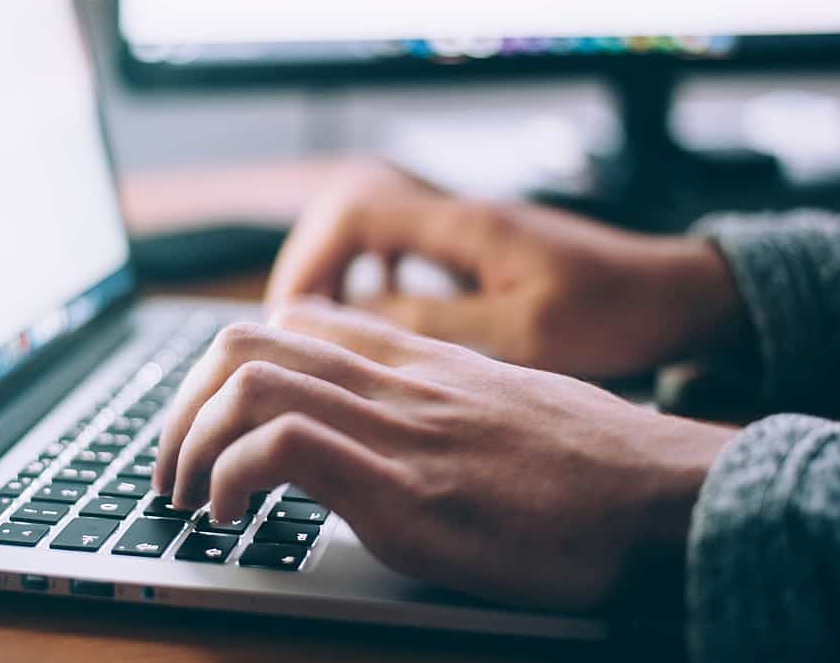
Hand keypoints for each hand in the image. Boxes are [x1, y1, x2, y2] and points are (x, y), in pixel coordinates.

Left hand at [155, 300, 732, 609]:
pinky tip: (230, 517)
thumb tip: (396, 427)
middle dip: (182, 404)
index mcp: (419, 362)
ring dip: (189, 441)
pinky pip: (283, 447)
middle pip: (247, 341)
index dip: (229, 366)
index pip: (295, 321)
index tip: (212, 421)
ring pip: (248, 381)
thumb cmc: (597, 463)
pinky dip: (230, 476)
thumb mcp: (507, 407)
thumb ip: (441, 402)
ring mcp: (398, 430)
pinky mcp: (406, 491)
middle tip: (172, 466)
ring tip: (187, 496)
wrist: (667, 494)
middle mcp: (398, 381)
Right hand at [267, 159, 746, 378]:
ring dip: (340, 275)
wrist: (677, 296)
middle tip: (294, 329)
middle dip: (312, 266)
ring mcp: (469, 232)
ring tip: (323, 332)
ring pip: (373, 233)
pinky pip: (404, 253)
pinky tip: (379, 322)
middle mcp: (459, 217)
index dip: (310, 260)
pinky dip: (376, 282)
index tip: (292, 316)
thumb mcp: (523, 334)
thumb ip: (434, 325)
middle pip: (350, 214)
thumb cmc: (616, 313)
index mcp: (465, 226)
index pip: (355, 212)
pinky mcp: (480, 253)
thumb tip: (352, 322)